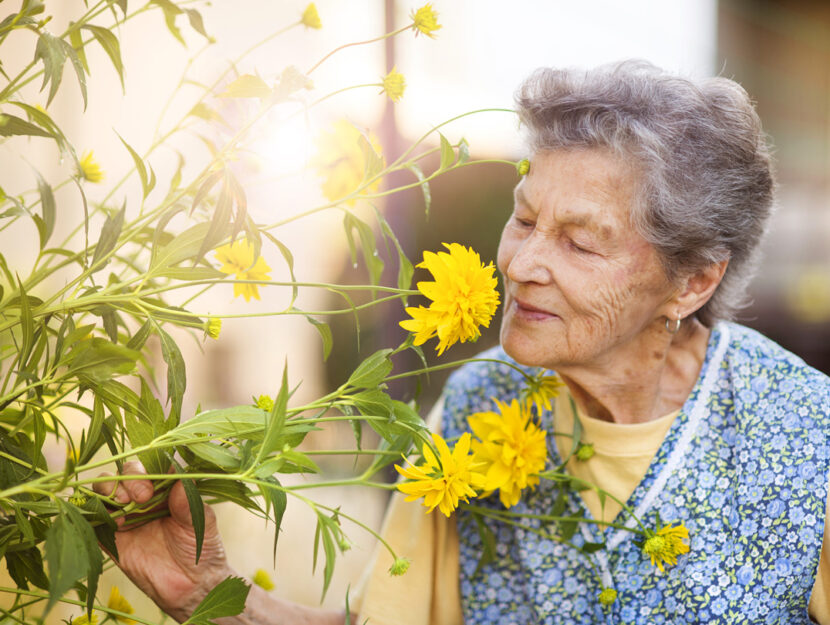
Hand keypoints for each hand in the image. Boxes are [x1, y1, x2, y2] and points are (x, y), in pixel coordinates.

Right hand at [94, 461, 233, 622]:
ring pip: (105, 488)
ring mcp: (125, 514)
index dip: (150, 467)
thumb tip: (179, 480)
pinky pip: (93, 518)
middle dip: (129, 479)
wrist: (190, 586)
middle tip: (142, 498)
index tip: (154, 484)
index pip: (152, 463)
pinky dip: (96, 514)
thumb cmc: (201, 548)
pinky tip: (115, 523)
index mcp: (167, 487)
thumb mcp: (201, 523)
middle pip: (125, 471)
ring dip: (109, 491)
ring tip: (124, 508)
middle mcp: (144, 496)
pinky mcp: (111, 536)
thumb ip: (189, 503)